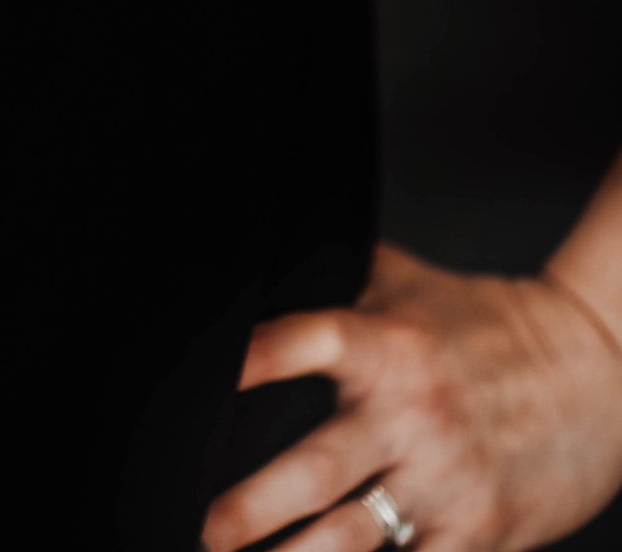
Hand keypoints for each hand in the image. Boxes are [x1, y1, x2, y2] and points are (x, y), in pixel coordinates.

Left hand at [200, 238, 621, 550]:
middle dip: (254, 506)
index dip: (253, 361)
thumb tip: (257, 268)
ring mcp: (446, 479)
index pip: (305, 343)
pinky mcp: (479, 531)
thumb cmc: (485, 324)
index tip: (209, 380)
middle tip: (208, 528)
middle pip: (318, 467)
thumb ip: (334, 280)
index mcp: (387, 344)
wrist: (590, 367)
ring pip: (356, 536)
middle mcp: (413, 413)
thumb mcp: (405, 283)